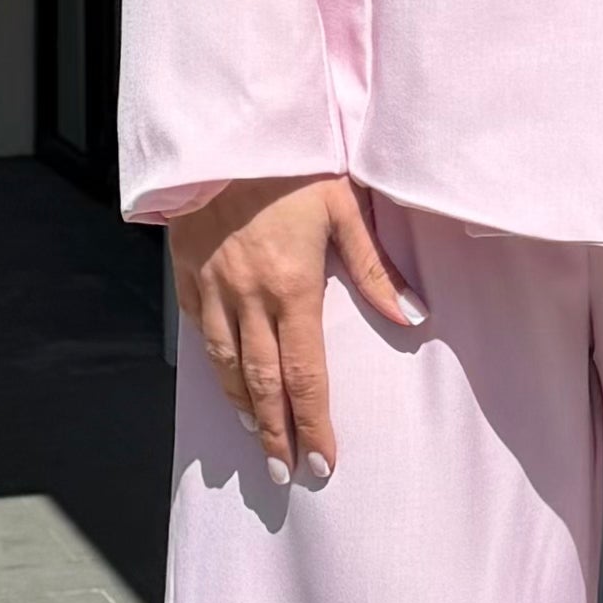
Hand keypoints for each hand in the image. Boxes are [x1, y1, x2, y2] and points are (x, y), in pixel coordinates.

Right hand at [169, 176, 421, 487]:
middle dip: (276, 433)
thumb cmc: (294, 162)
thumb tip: (414, 317)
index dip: (313, 422)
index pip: (304, 373)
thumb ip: (376, 268)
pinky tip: (225, 383)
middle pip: (261, 383)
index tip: (322, 462)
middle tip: (286, 474)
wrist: (225, 127)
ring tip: (259, 442)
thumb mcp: (344, 207)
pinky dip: (213, 364)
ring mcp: (213, 287)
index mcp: (292, 285)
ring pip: (225, 364)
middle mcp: (249, 296)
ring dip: (243, 409)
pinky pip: (200, 330)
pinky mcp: (188, 273)